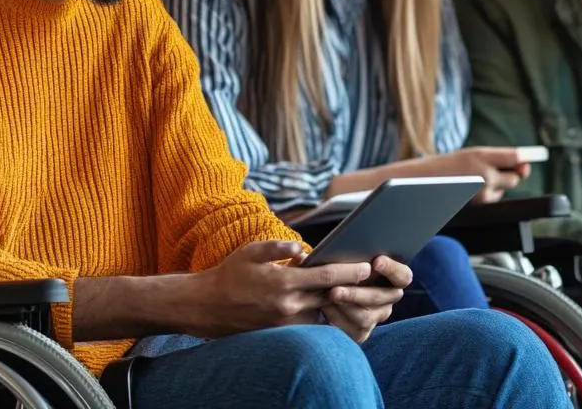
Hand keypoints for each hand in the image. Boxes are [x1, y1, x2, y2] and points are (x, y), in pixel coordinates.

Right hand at [191, 241, 380, 336]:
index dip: (350, 272)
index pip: (326, 278)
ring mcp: (285, 322)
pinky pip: (311, 326)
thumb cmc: (231, 274)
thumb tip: (301, 247)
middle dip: (353, 289)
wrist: (207, 307)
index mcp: (283, 282)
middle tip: (374, 280)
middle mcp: (287, 305)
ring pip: (324, 314)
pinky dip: (326, 317)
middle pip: (331, 297)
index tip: (368, 267)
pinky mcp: (281, 333)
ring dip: (341, 305)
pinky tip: (337, 308)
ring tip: (360, 293)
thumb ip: (278, 247)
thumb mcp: (252, 251)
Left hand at [320, 256, 412, 342]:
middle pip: (382, 298)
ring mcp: (376, 316)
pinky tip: (324, 309)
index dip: (392, 269)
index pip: (403, 276)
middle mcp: (389, 298)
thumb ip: (357, 254)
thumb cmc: (341, 264)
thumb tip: (356, 246)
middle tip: (336, 289)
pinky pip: (353, 331)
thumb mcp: (350, 257)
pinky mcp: (361, 332)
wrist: (323, 287)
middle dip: (358, 293)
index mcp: (394, 278)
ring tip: (328, 297)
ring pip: (367, 317)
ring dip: (346, 306)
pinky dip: (337, 319)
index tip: (376, 261)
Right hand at [424, 147, 531, 202]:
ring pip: (504, 190)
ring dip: (497, 186)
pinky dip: (488, 196)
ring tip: (474, 181)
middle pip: (515, 177)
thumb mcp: (468, 155)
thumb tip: (523, 166)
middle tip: (494, 171)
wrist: (416, 183)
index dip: (526, 158)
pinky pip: (493, 200)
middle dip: (511, 175)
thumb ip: (496, 159)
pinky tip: (470, 191)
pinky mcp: (477, 206)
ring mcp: (481, 192)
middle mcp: (484, 174)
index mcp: (481, 155)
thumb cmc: (442, 167)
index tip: (535, 157)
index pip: (516, 156)